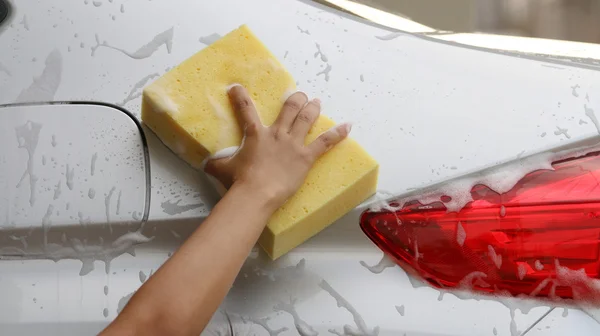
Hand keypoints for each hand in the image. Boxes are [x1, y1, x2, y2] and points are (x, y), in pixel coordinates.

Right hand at [204, 85, 350, 210]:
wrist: (256, 193)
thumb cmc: (239, 181)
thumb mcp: (221, 169)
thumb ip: (215, 163)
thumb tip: (204, 164)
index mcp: (256, 134)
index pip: (245, 109)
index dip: (240, 96)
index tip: (237, 87)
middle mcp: (277, 134)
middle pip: (288, 109)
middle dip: (295, 99)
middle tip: (299, 95)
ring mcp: (293, 144)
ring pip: (306, 119)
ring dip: (312, 108)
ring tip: (316, 102)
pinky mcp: (306, 156)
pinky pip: (325, 142)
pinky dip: (337, 134)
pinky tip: (348, 126)